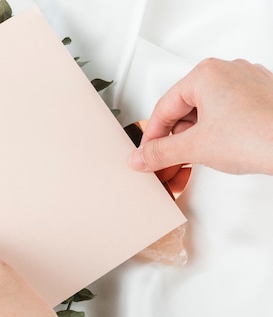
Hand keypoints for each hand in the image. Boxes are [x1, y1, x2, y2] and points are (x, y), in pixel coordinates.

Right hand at [130, 58, 272, 175]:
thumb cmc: (258, 136)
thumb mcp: (195, 148)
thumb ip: (160, 153)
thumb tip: (141, 157)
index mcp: (205, 74)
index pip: (163, 108)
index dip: (151, 137)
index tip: (146, 155)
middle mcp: (227, 71)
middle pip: (184, 108)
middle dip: (176, 137)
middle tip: (172, 159)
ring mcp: (248, 81)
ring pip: (207, 111)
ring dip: (197, 137)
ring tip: (201, 156)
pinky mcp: (262, 96)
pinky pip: (228, 112)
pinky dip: (219, 132)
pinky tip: (222, 150)